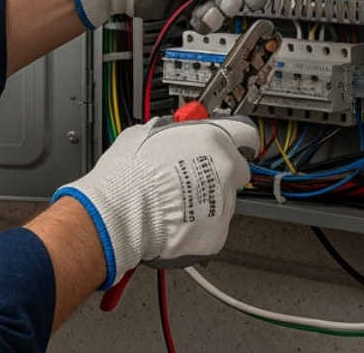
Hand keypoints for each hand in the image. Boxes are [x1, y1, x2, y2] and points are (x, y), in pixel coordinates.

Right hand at [51, 116, 258, 286]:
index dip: (237, 141)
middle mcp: (224, 169)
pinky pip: (213, 229)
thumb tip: (167, 129)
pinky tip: (176, 223)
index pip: (246, 134)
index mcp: (212, 139)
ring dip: (207, 202)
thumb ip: (167, 130)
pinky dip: (199, 229)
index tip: (235, 145)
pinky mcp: (217, 234)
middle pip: (236, 170)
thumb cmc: (127, 176)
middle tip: (192, 180)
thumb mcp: (144, 133)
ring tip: (175, 204)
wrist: (118, 215)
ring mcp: (224, 203)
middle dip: (218, 174)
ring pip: (224, 201)